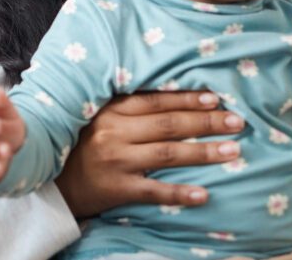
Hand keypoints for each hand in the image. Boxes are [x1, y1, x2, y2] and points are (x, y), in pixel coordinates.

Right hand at [54, 91, 244, 217]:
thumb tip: (174, 96)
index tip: (215, 99)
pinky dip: (180, 192)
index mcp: (111, 111)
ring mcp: (116, 161)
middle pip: (168, 125)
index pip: (156, 101)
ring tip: (232, 151)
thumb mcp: (99, 117)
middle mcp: (114, 132)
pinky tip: (203, 194)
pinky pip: (154, 191)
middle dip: (206, 122)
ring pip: (167, 154)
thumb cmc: (82, 144)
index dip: (187, 99)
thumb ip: (128, 106)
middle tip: (237, 122)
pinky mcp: (117, 188)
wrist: (54, 181)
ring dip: (203, 152)